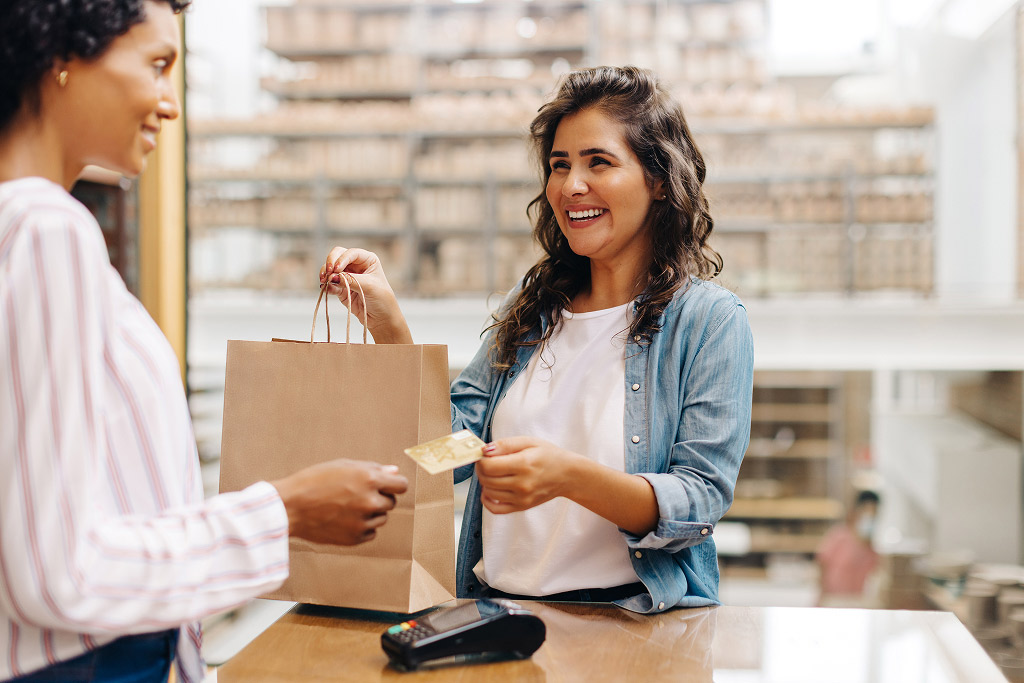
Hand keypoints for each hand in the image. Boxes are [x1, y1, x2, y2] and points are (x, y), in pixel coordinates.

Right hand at [271, 459, 408, 544]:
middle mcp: (370, 501)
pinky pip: (370, 533)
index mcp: (369, 479)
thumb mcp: (343, 466)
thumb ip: (372, 469)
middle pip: (391, 502)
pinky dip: (362, 527)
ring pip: (381, 518)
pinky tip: (344, 519)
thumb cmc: (314, 481)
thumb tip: (394, 471)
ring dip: (371, 513)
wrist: (289, 507)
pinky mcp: (355, 538)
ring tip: (347, 507)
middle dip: (380, 498)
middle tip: (357, 495)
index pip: (401, 485)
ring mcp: (362, 521)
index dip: (394, 484)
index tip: (387, 485)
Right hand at [318, 247, 411, 343]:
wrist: (381, 318)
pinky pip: (330, 284)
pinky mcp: (341, 288)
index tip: (337, 269)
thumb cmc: (382, 299)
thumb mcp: (370, 286)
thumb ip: (351, 280)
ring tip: (324, 281)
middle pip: (337, 255)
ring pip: (331, 269)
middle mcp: (356, 265)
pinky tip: (325, 289)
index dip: (342, 258)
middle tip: (328, 272)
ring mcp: (347, 276)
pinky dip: (326, 285)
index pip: (351, 253)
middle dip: (330, 262)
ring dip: (325, 274)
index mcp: (367, 260)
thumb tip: (332, 277)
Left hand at [474, 436, 580, 513]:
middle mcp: (522, 484)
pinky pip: (495, 509)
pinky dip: (487, 500)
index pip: (488, 466)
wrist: (568, 475)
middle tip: (486, 462)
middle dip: (481, 469)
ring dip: (485, 482)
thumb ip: (505, 444)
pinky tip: (490, 490)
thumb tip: (484, 450)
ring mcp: (522, 498)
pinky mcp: (522, 507)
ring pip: (489, 492)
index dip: (481, 459)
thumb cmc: (548, 455)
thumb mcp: (529, 442)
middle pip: (486, 479)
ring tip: (493, 473)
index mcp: (523, 464)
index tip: (484, 455)